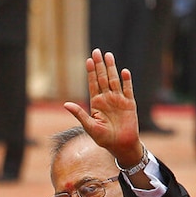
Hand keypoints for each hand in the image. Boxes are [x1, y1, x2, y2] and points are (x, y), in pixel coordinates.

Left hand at [63, 49, 142, 164]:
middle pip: (102, 78)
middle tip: (96, 51)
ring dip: (112, 68)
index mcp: (96, 103)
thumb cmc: (103, 138)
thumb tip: (65, 104)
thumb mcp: (89, 126)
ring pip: (114, 80)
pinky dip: (126, 81)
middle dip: (99, 65)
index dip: (91, 72)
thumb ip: (79, 114)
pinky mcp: (129, 104)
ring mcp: (118, 100)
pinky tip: (124, 72)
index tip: (88, 60)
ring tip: (108, 55)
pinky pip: (128, 90)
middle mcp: (107, 98)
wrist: (120, 145)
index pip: (93, 84)